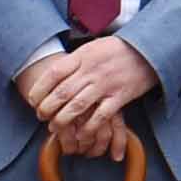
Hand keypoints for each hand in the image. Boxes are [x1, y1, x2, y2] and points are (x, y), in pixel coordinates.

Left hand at [26, 35, 156, 157]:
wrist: (148, 50)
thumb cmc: (117, 49)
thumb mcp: (93, 47)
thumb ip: (75, 60)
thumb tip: (52, 74)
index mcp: (83, 56)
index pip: (54, 73)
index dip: (39, 89)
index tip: (32, 100)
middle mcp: (92, 71)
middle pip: (62, 93)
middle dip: (46, 108)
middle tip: (40, 116)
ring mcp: (106, 84)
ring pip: (77, 107)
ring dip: (62, 120)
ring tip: (54, 128)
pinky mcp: (120, 97)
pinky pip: (100, 116)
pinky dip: (88, 127)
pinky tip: (80, 134)